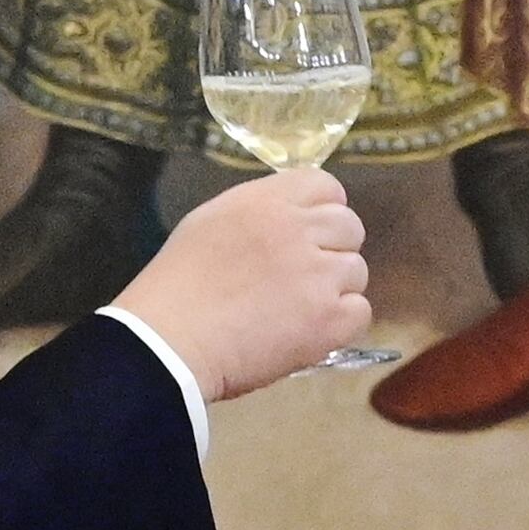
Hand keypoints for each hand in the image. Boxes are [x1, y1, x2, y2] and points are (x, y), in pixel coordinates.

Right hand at [114, 168, 370, 398]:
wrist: (169, 343)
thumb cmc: (177, 287)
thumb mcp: (210, 222)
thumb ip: (258, 213)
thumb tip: (291, 218)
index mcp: (268, 202)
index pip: (325, 186)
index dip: (322, 210)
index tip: (308, 233)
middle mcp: (299, 230)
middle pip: (350, 227)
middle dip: (332, 249)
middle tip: (302, 277)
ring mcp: (319, 275)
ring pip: (356, 271)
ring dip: (334, 289)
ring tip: (296, 309)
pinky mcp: (330, 319)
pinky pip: (359, 311)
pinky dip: (339, 324)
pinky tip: (307, 332)